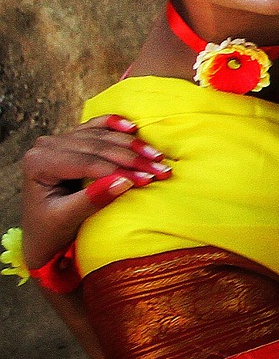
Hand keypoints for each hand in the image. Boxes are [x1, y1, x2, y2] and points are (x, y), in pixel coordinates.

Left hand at [20, 116, 167, 267]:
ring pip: (101, 137)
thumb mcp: (67, 219)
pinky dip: (114, 124)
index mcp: (38, 163)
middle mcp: (46, 146)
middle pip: (96, 147)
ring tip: (157, 157)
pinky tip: (132, 127)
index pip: (86, 162)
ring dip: (132, 146)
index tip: (147, 180)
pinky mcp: (71, 140)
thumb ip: (93, 199)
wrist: (40, 233)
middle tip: (161, 170)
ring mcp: (58, 141)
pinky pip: (96, 127)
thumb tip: (124, 182)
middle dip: (131, 159)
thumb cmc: (50, 230)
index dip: (119, 170)